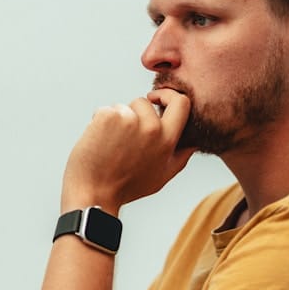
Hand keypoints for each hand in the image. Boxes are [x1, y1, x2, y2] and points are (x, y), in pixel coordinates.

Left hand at [61, 88, 194, 210]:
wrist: (94, 194)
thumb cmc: (126, 187)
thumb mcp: (163, 175)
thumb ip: (180, 155)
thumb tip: (194, 142)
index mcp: (168, 140)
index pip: (181, 102)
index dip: (168, 96)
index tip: (155, 99)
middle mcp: (152, 128)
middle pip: (143, 103)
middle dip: (132, 114)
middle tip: (121, 141)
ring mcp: (129, 120)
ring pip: (122, 107)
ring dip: (115, 120)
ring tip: (109, 146)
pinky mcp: (108, 116)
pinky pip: (104, 110)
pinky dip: (99, 122)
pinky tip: (97, 142)